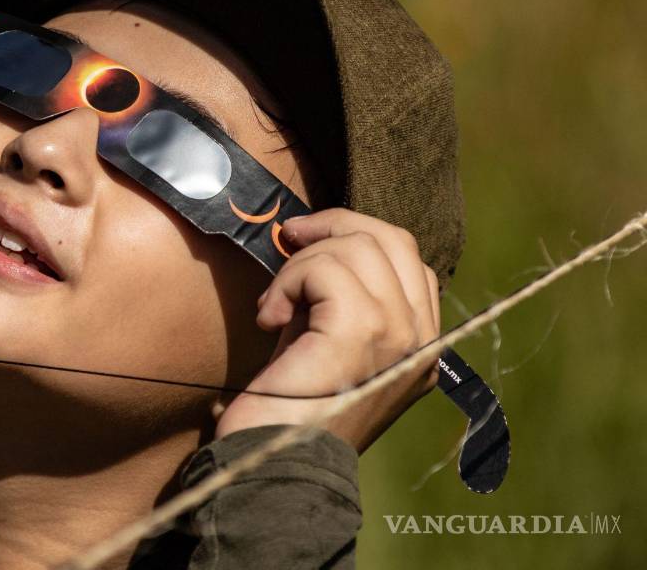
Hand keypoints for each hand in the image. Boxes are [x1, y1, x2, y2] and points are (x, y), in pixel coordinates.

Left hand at [215, 208, 441, 452]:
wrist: (274, 464)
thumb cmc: (289, 405)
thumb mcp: (326, 339)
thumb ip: (338, 295)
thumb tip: (314, 235)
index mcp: (422, 345)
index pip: (408, 257)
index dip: (356, 233)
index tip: (306, 241)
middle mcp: (423, 341)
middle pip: (390, 240)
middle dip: (331, 227)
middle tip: (289, 240)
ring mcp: (400, 337)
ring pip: (357, 248)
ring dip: (301, 264)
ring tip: (276, 305)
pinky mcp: (362, 335)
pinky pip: (325, 269)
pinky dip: (287, 283)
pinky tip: (268, 318)